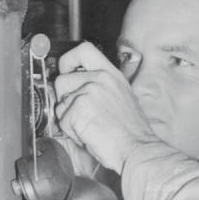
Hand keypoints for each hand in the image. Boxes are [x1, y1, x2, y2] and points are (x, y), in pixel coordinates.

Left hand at [54, 42, 158, 171]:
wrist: (138, 149)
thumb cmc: (132, 132)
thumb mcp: (122, 98)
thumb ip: (100, 88)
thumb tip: (75, 90)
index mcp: (112, 75)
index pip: (83, 50)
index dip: (68, 59)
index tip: (66, 70)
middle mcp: (100, 79)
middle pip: (62, 80)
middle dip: (64, 99)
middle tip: (80, 114)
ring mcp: (89, 92)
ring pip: (60, 104)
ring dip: (69, 119)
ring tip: (90, 127)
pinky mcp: (79, 108)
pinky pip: (62, 120)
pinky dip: (72, 132)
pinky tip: (89, 135)